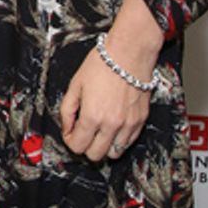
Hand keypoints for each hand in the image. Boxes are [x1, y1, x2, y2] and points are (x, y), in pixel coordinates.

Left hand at [59, 0, 162, 163]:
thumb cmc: (103, 64)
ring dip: (103, 146)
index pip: (77, 146)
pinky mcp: (140, 120)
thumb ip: (67, 110)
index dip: (70, 141)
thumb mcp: (75, 85)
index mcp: (92, 116)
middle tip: (83, 134)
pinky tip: (112, 128)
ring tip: (99, 132)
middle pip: (95, 155)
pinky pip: (128, 142)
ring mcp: (128, 124)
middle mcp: (111, 124)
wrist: (129, 52)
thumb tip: (66, 126)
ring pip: (114, 153)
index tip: (70, 133)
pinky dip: (119, 140)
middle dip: (85, 147)